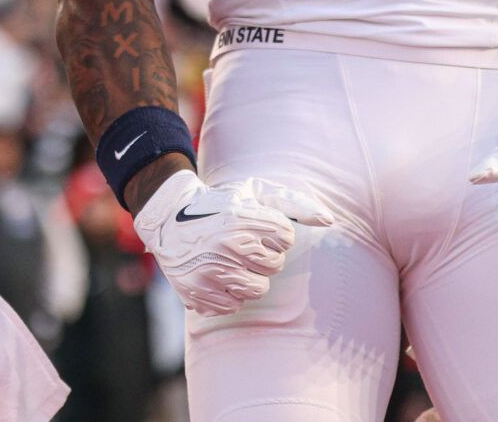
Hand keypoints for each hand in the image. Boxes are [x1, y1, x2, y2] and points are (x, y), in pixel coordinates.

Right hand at [131, 169, 332, 315]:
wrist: (167, 218)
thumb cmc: (220, 204)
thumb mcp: (254, 193)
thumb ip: (294, 203)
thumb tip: (330, 220)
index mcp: (242, 219)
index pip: (286, 237)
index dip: (273, 231)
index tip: (254, 224)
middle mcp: (227, 247)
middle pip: (275, 266)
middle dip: (262, 255)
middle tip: (239, 242)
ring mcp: (211, 273)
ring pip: (258, 289)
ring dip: (248, 276)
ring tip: (229, 259)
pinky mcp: (199, 293)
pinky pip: (234, 304)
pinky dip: (228, 292)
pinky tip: (215, 273)